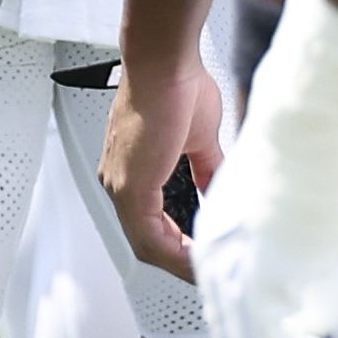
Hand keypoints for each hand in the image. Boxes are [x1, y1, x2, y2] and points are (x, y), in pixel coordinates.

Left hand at [101, 53, 221, 281]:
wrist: (165, 64)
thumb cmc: (177, 88)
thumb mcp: (199, 142)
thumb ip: (205, 172)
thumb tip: (220, 192)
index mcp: (132, 171)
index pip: (153, 224)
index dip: (181, 245)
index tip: (208, 255)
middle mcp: (118, 181)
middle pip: (149, 241)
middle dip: (183, 260)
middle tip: (212, 273)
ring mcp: (120, 185)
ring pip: (148, 244)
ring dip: (182, 262)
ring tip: (210, 272)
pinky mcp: (130, 186)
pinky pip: (150, 235)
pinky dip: (177, 252)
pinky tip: (199, 260)